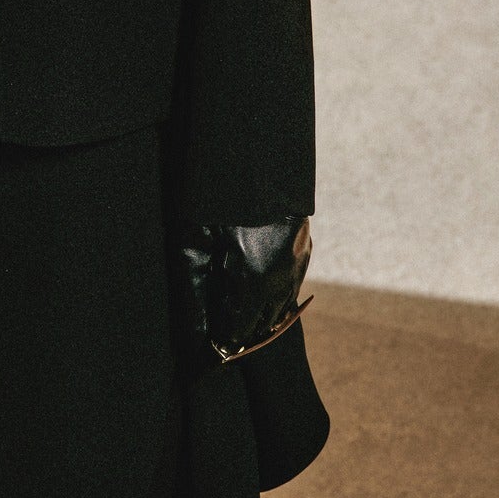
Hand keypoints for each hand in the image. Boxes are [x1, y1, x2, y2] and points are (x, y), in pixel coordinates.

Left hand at [175, 214, 311, 362]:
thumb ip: (193, 292)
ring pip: (281, 306)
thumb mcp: (194, 243)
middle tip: (219, 318)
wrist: (254, 157)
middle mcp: (281, 277)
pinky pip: (292, 284)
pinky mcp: (305, 248)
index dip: (222, 338)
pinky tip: (256, 280)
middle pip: (262, 322)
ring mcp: (297, 262)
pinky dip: (275, 291)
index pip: (238, 330)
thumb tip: (196, 338)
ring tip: (236, 301)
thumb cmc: (214, 200)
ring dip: (260, 310)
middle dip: (241, 325)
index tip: (210, 340)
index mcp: (251, 280)